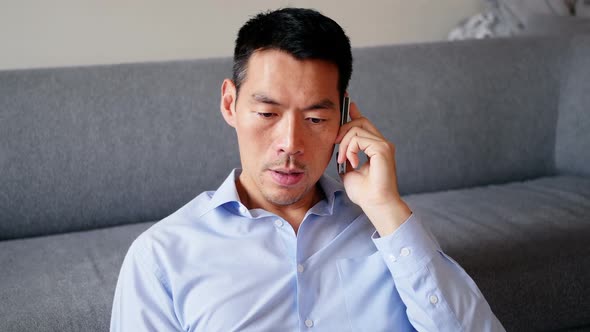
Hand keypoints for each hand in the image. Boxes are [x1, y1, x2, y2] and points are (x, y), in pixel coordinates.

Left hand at [335, 101, 411, 235]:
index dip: (354, 112)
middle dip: (343, 129)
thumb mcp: (349, 171)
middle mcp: (381, 143)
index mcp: (375, 147)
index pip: (364, 123)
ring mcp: (383, 145)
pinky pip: (359, 138)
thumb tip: (340, 150)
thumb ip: (346, 157)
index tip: (347, 102)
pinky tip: (351, 161)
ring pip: (357, 128)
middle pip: (359, 121)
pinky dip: (350, 149)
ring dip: (344, 144)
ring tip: (343, 160)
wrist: (376, 204)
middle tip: (336, 145)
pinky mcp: (382, 149)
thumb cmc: (365, 193)